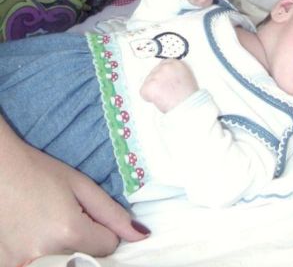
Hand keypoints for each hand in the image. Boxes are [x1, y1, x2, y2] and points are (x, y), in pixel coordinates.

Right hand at [0, 131, 148, 266]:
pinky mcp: (8, 266)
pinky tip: (33, 232)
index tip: (87, 212)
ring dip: (63, 250)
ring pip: (64, 265)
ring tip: (48, 224)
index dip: (103, 229)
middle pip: (85, 259)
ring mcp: (23, 265)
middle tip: (65, 216)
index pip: (108, 247)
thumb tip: (142, 235)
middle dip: (84, 241)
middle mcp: (47, 255)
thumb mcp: (80, 185)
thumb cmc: (39, 171)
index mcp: (69, 232)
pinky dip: (42, 254)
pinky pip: (39, 265)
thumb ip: (112, 213)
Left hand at [140, 59, 197, 111]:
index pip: (163, 64)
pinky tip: (158, 100)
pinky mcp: (150, 86)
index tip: (163, 82)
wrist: (188, 107)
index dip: (162, 75)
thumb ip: (175, 73)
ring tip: (164, 97)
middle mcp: (166, 66)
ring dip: (153, 90)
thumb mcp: (186, 78)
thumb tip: (166, 77)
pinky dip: (148, 98)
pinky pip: (143, 92)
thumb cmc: (189, 97)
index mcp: (176, 63)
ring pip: (147, 82)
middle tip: (164, 92)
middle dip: (156, 83)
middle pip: (153, 72)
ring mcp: (157, 75)